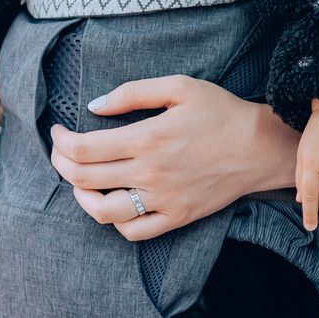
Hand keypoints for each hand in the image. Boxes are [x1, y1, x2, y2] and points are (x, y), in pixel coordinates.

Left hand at [51, 75, 298, 241]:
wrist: (261, 148)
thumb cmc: (220, 112)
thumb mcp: (178, 86)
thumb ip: (132, 92)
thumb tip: (94, 105)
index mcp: (147, 138)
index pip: (84, 149)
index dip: (60, 142)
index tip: (57, 132)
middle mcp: (150, 173)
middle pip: (85, 178)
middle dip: (61, 164)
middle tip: (60, 152)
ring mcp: (164, 200)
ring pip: (103, 211)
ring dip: (81, 197)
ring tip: (79, 181)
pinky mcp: (178, 217)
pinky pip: (134, 231)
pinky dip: (114, 221)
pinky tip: (110, 203)